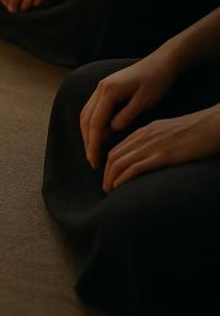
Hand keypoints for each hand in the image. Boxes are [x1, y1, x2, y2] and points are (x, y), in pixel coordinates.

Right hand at [79, 55, 177, 168]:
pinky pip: (91, 110)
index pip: (96, 123)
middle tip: (93, 161)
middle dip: (87, 142)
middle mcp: (99, 89)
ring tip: (94, 151)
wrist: (161, 61)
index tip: (95, 161)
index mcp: (109, 91)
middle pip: (86, 120)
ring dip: (87, 134)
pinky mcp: (104, 89)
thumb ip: (127, 115)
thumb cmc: (157, 80)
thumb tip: (111, 130)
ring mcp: (100, 88)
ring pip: (86, 114)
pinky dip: (92, 125)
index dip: (93, 144)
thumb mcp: (145, 100)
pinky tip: (99, 135)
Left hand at [101, 105, 219, 191]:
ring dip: (111, 178)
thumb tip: (147, 155)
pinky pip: (135, 168)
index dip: (109, 164)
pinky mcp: (163, 156)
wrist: (213, 125)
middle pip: (114, 157)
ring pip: (121, 163)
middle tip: (106, 187)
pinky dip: (123, 178)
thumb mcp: (168, 131)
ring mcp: (152, 146)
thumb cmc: (196, 130)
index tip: (109, 176)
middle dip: (106, 173)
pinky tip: (119, 186)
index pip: (117, 149)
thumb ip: (154, 140)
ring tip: (110, 190)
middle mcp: (144, 138)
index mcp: (144, 132)